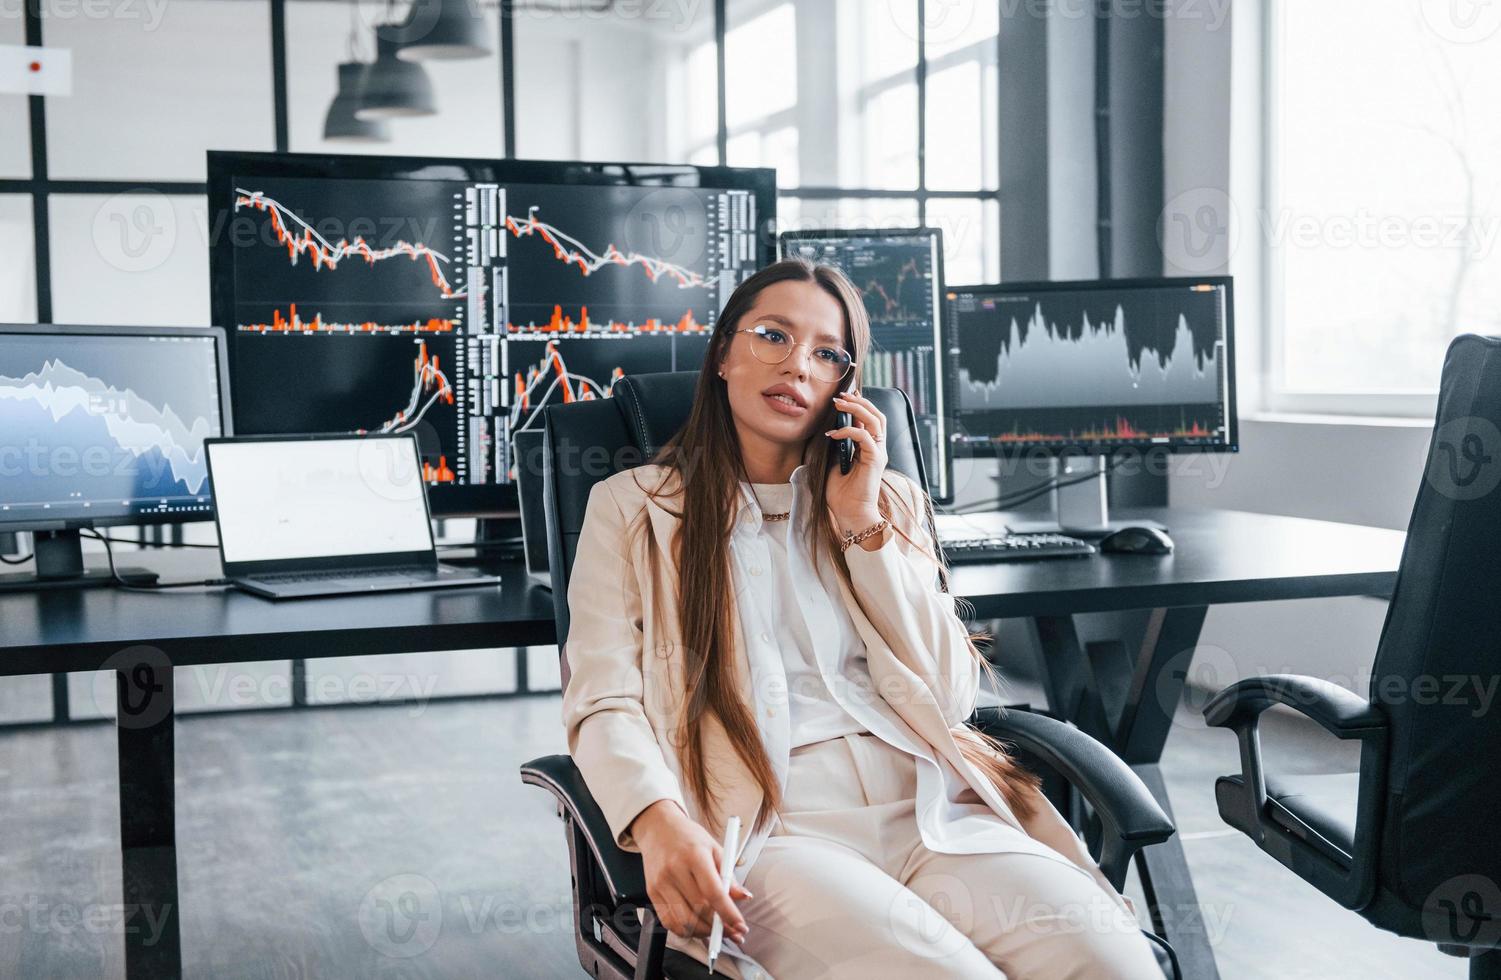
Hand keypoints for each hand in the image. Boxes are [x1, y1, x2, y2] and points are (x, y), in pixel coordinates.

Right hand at [631, 801, 751, 943]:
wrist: (657, 828)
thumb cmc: (689, 838)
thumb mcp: (714, 848)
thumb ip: (728, 875)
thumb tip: (743, 897)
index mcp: (695, 856)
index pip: (713, 893)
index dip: (728, 914)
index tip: (740, 926)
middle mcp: (675, 870)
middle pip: (699, 909)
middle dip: (718, 926)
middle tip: (732, 932)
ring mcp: (661, 883)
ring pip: (684, 920)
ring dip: (703, 931)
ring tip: (714, 930)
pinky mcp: (652, 893)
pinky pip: (668, 921)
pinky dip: (684, 930)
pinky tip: (695, 927)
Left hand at [825, 388, 888, 530]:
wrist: (850, 514)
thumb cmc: (841, 494)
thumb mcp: (834, 463)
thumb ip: (837, 446)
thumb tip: (829, 428)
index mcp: (870, 448)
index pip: (870, 420)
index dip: (860, 404)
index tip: (844, 395)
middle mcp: (877, 448)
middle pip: (876, 415)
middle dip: (859, 401)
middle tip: (840, 396)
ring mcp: (878, 453)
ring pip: (875, 421)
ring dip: (857, 409)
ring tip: (839, 404)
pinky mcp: (875, 460)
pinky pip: (865, 437)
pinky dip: (849, 430)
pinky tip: (833, 434)